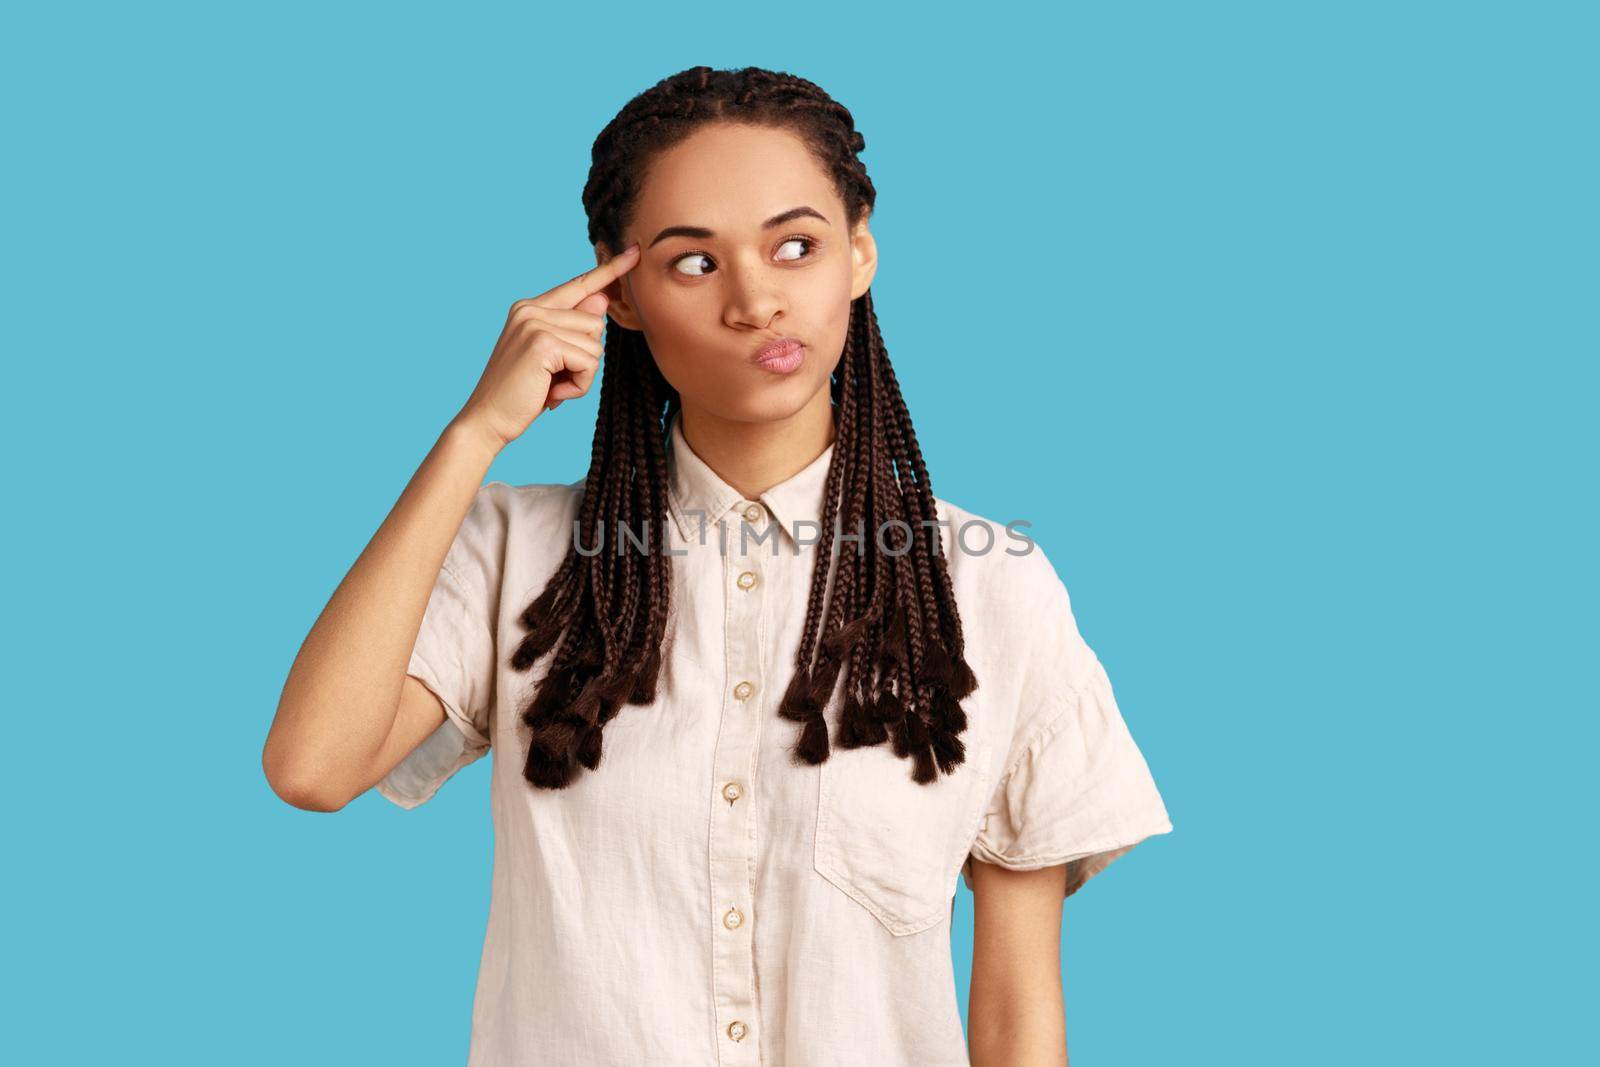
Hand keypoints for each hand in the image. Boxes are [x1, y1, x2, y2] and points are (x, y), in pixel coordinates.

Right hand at [454, 242, 640, 451]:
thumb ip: (574, 329)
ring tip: (551, 386)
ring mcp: (535, 323)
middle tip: (554, 379)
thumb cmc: (522, 393)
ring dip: (582, 375)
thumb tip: (602, 299)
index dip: (609, 270)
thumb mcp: (553, 359)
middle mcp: (531, 309)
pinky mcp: (543, 343)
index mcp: (531, 308)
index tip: (634, 252)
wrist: (488, 420)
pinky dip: (578, 386)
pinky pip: (589, 363)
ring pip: (595, 345)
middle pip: (595, 324)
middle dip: (585, 359)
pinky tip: (554, 393)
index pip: (578, 285)